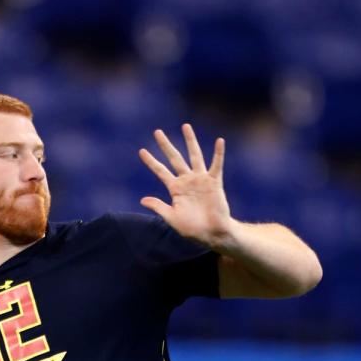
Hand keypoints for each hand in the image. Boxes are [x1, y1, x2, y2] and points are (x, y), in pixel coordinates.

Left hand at [139, 125, 231, 249]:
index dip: (151, 161)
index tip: (141, 151)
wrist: (212, 234)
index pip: (161, 171)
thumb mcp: (172, 218)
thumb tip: (143, 200)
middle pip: (174, 158)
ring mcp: (201, 180)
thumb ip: (159, 207)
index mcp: (175, 189)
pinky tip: (219, 141)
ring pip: (194, 156)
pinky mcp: (214, 182)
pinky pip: (217, 165)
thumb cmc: (192, 229)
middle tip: (157, 132)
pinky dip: (218, 154)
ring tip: (185, 126)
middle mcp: (187, 181)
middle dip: (166, 145)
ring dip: (190, 141)